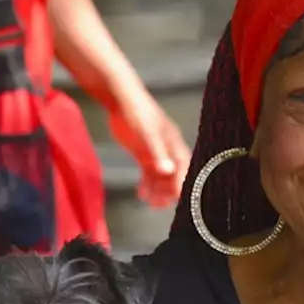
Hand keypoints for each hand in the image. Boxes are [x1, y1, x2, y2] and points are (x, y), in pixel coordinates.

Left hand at [108, 90, 190, 207]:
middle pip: (173, 175)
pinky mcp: (144, 154)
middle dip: (168, 190)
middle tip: (161, 205)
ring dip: (157, 190)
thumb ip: (157, 152)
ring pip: (161, 177)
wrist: (120, 99)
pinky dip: (146, 184)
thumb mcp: (148, 133)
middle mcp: (167, 150)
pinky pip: (148, 174)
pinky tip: (141, 194)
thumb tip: (167, 170)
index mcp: (174, 143)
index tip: (179, 198)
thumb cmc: (137, 112)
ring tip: (151, 203)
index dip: (182, 182)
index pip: (183, 167)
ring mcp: (156, 153)